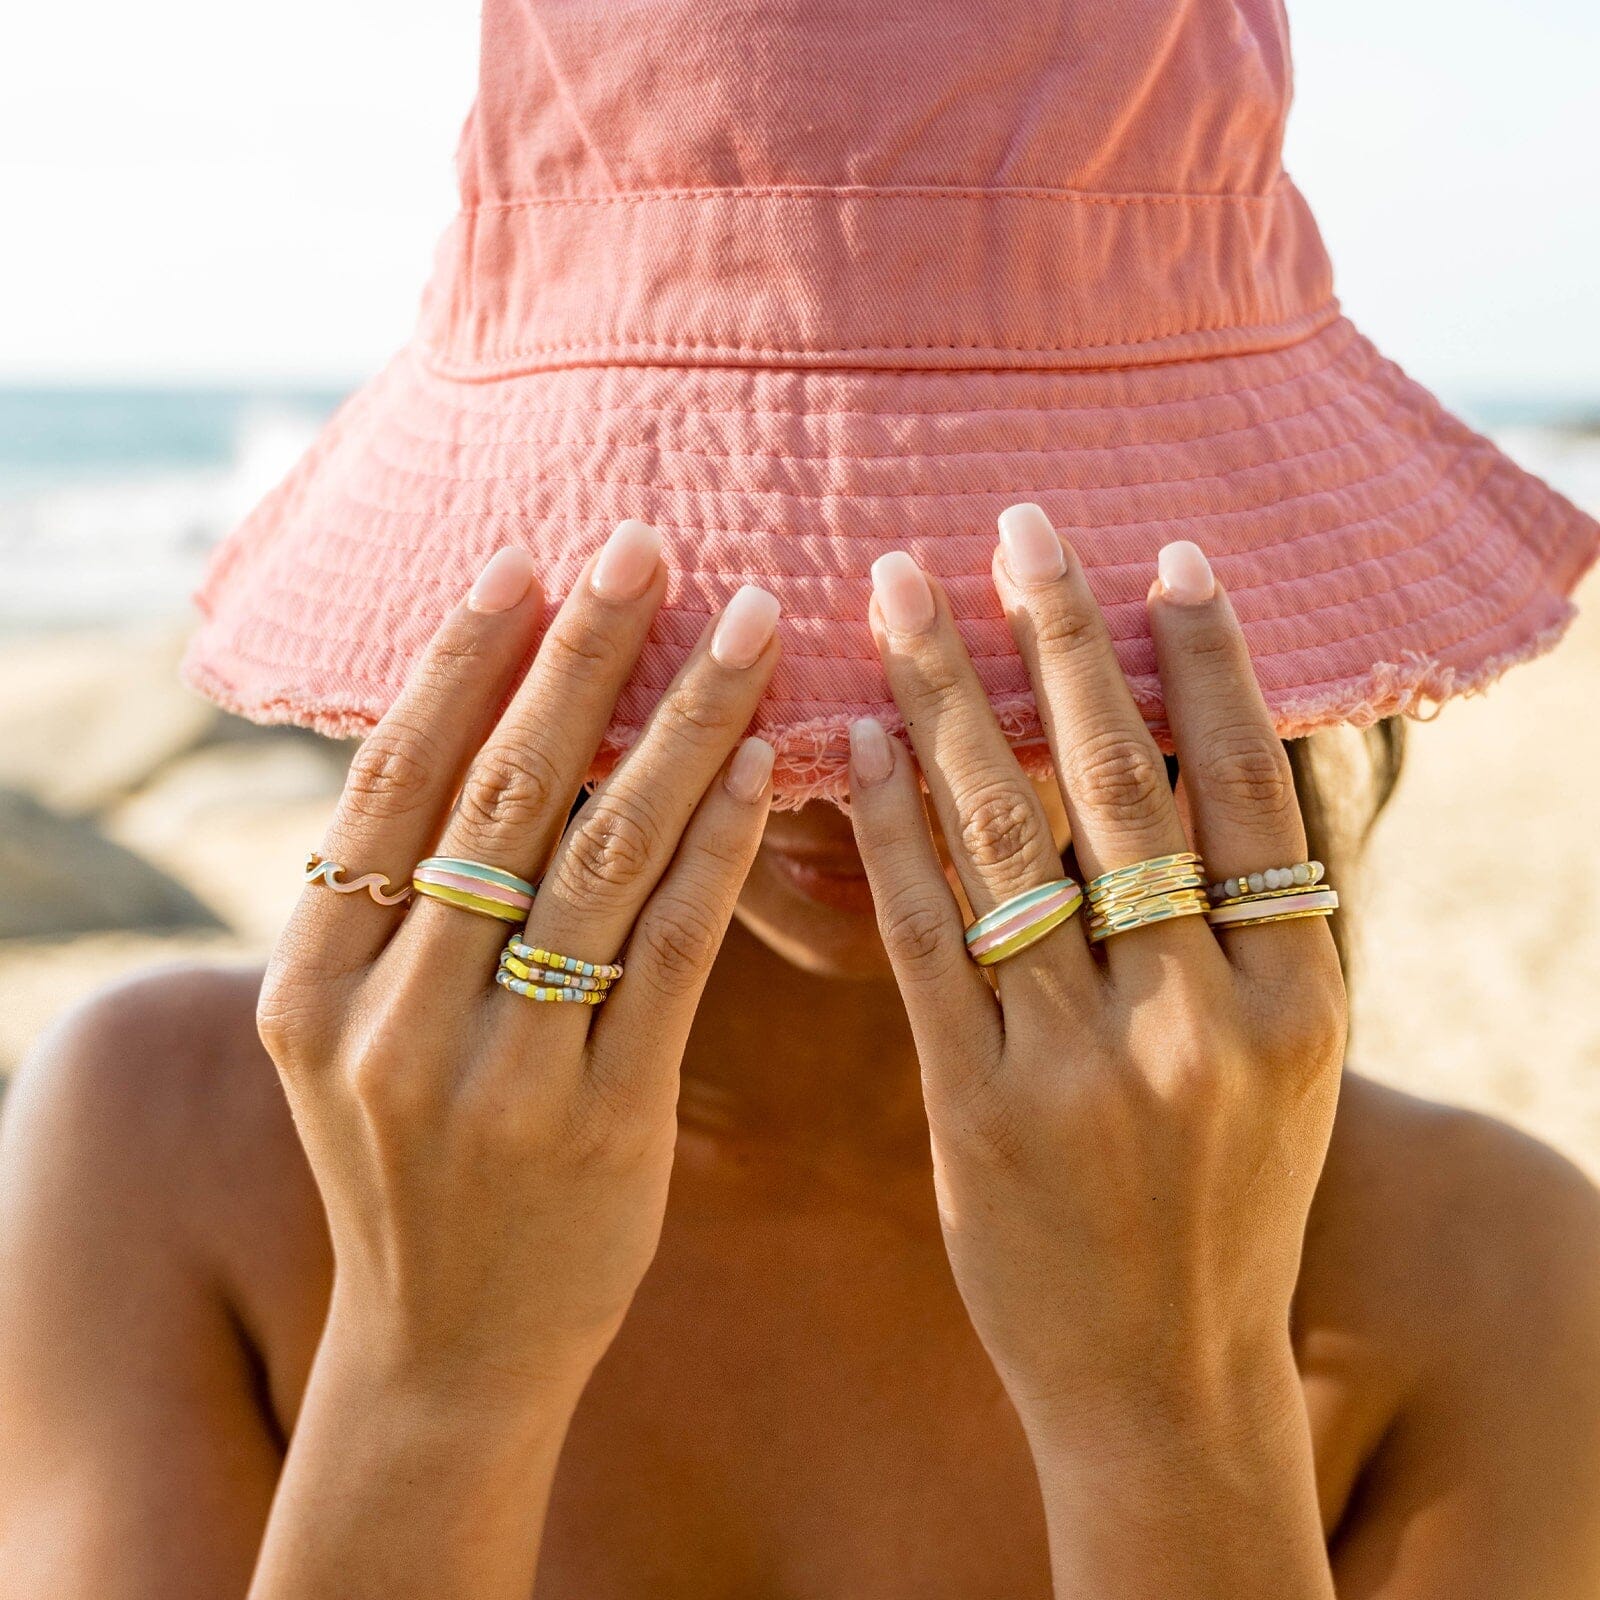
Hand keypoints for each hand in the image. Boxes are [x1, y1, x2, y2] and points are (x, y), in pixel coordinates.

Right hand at [256, 523, 780, 1406]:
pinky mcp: (599, 1121)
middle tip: (650, 545)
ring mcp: (494, 1076)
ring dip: (679, 729)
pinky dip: (717, 851)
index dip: (459, 664)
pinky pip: (668, 955)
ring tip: (745, 627)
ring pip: (599, 859)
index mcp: (310, 985)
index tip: (527, 561)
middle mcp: (388, 1020)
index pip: (392, 786)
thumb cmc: (415, 1169)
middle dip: (583, 658)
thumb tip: (487, 739)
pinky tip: (763, 767)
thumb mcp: (358, 1043)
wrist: (450, 1350)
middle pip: (502, 798)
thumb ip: (401, 914)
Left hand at [847, 506, 1345, 1437]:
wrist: (1163, 1377)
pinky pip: (926, 940)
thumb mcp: (1283, 1062)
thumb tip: (1187, 764)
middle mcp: (1199, 1016)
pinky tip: (854, 743)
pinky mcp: (980, 1108)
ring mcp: (1085, 1064)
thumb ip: (1244, 926)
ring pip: (1007, 840)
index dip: (1210, 661)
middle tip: (1012, 522)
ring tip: (897, 593)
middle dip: (1060, 639)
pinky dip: (887, 831)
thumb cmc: (1225, 1204)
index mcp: (1299, 995)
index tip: (1160, 554)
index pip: (1252, 788)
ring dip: (946, 701)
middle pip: (1121, 784)